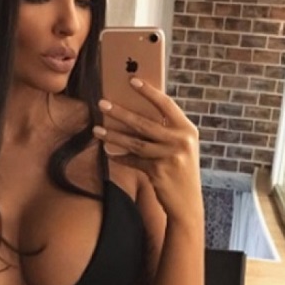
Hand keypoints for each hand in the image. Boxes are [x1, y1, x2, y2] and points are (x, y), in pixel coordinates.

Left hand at [92, 77, 202, 225]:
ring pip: (134, 142)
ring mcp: (170, 157)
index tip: (132, 80)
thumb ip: (165, 131)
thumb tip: (135, 112)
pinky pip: (133, 161)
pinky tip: (108, 153)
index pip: (166, 104)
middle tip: (102, 104)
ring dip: (113, 135)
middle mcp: (181, 141)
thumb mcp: (180, 147)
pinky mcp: (158, 172)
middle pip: (144, 123)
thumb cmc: (180, 170)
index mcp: (187, 130)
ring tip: (96, 130)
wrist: (188, 203)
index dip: (149, 92)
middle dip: (120, 112)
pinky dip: (120, 157)